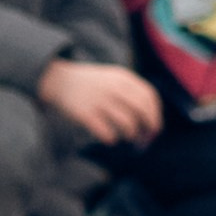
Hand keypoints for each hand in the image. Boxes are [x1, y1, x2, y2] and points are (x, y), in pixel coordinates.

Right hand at [37, 58, 161, 144]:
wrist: (59, 80)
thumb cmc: (92, 84)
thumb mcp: (113, 78)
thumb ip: (132, 93)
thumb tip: (151, 121)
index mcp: (122, 77)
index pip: (149, 97)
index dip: (155, 115)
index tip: (155, 127)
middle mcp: (113, 87)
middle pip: (142, 111)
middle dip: (149, 128)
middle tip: (146, 138)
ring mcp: (99, 100)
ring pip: (128, 124)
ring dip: (131, 135)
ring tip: (126, 136)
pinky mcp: (86, 114)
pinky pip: (107, 133)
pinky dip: (111, 138)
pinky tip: (108, 137)